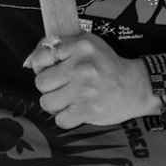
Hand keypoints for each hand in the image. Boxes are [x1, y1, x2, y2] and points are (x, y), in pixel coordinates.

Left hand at [23, 32, 148, 129]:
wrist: (136, 86)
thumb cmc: (107, 66)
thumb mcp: (88, 45)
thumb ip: (60, 47)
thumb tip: (29, 62)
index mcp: (81, 46)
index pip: (42, 55)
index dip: (41, 65)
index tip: (51, 69)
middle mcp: (82, 66)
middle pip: (41, 82)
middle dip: (49, 86)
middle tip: (63, 86)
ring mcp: (85, 90)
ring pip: (47, 102)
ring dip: (55, 104)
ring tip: (69, 99)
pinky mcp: (88, 110)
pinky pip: (60, 120)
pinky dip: (66, 118)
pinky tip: (76, 110)